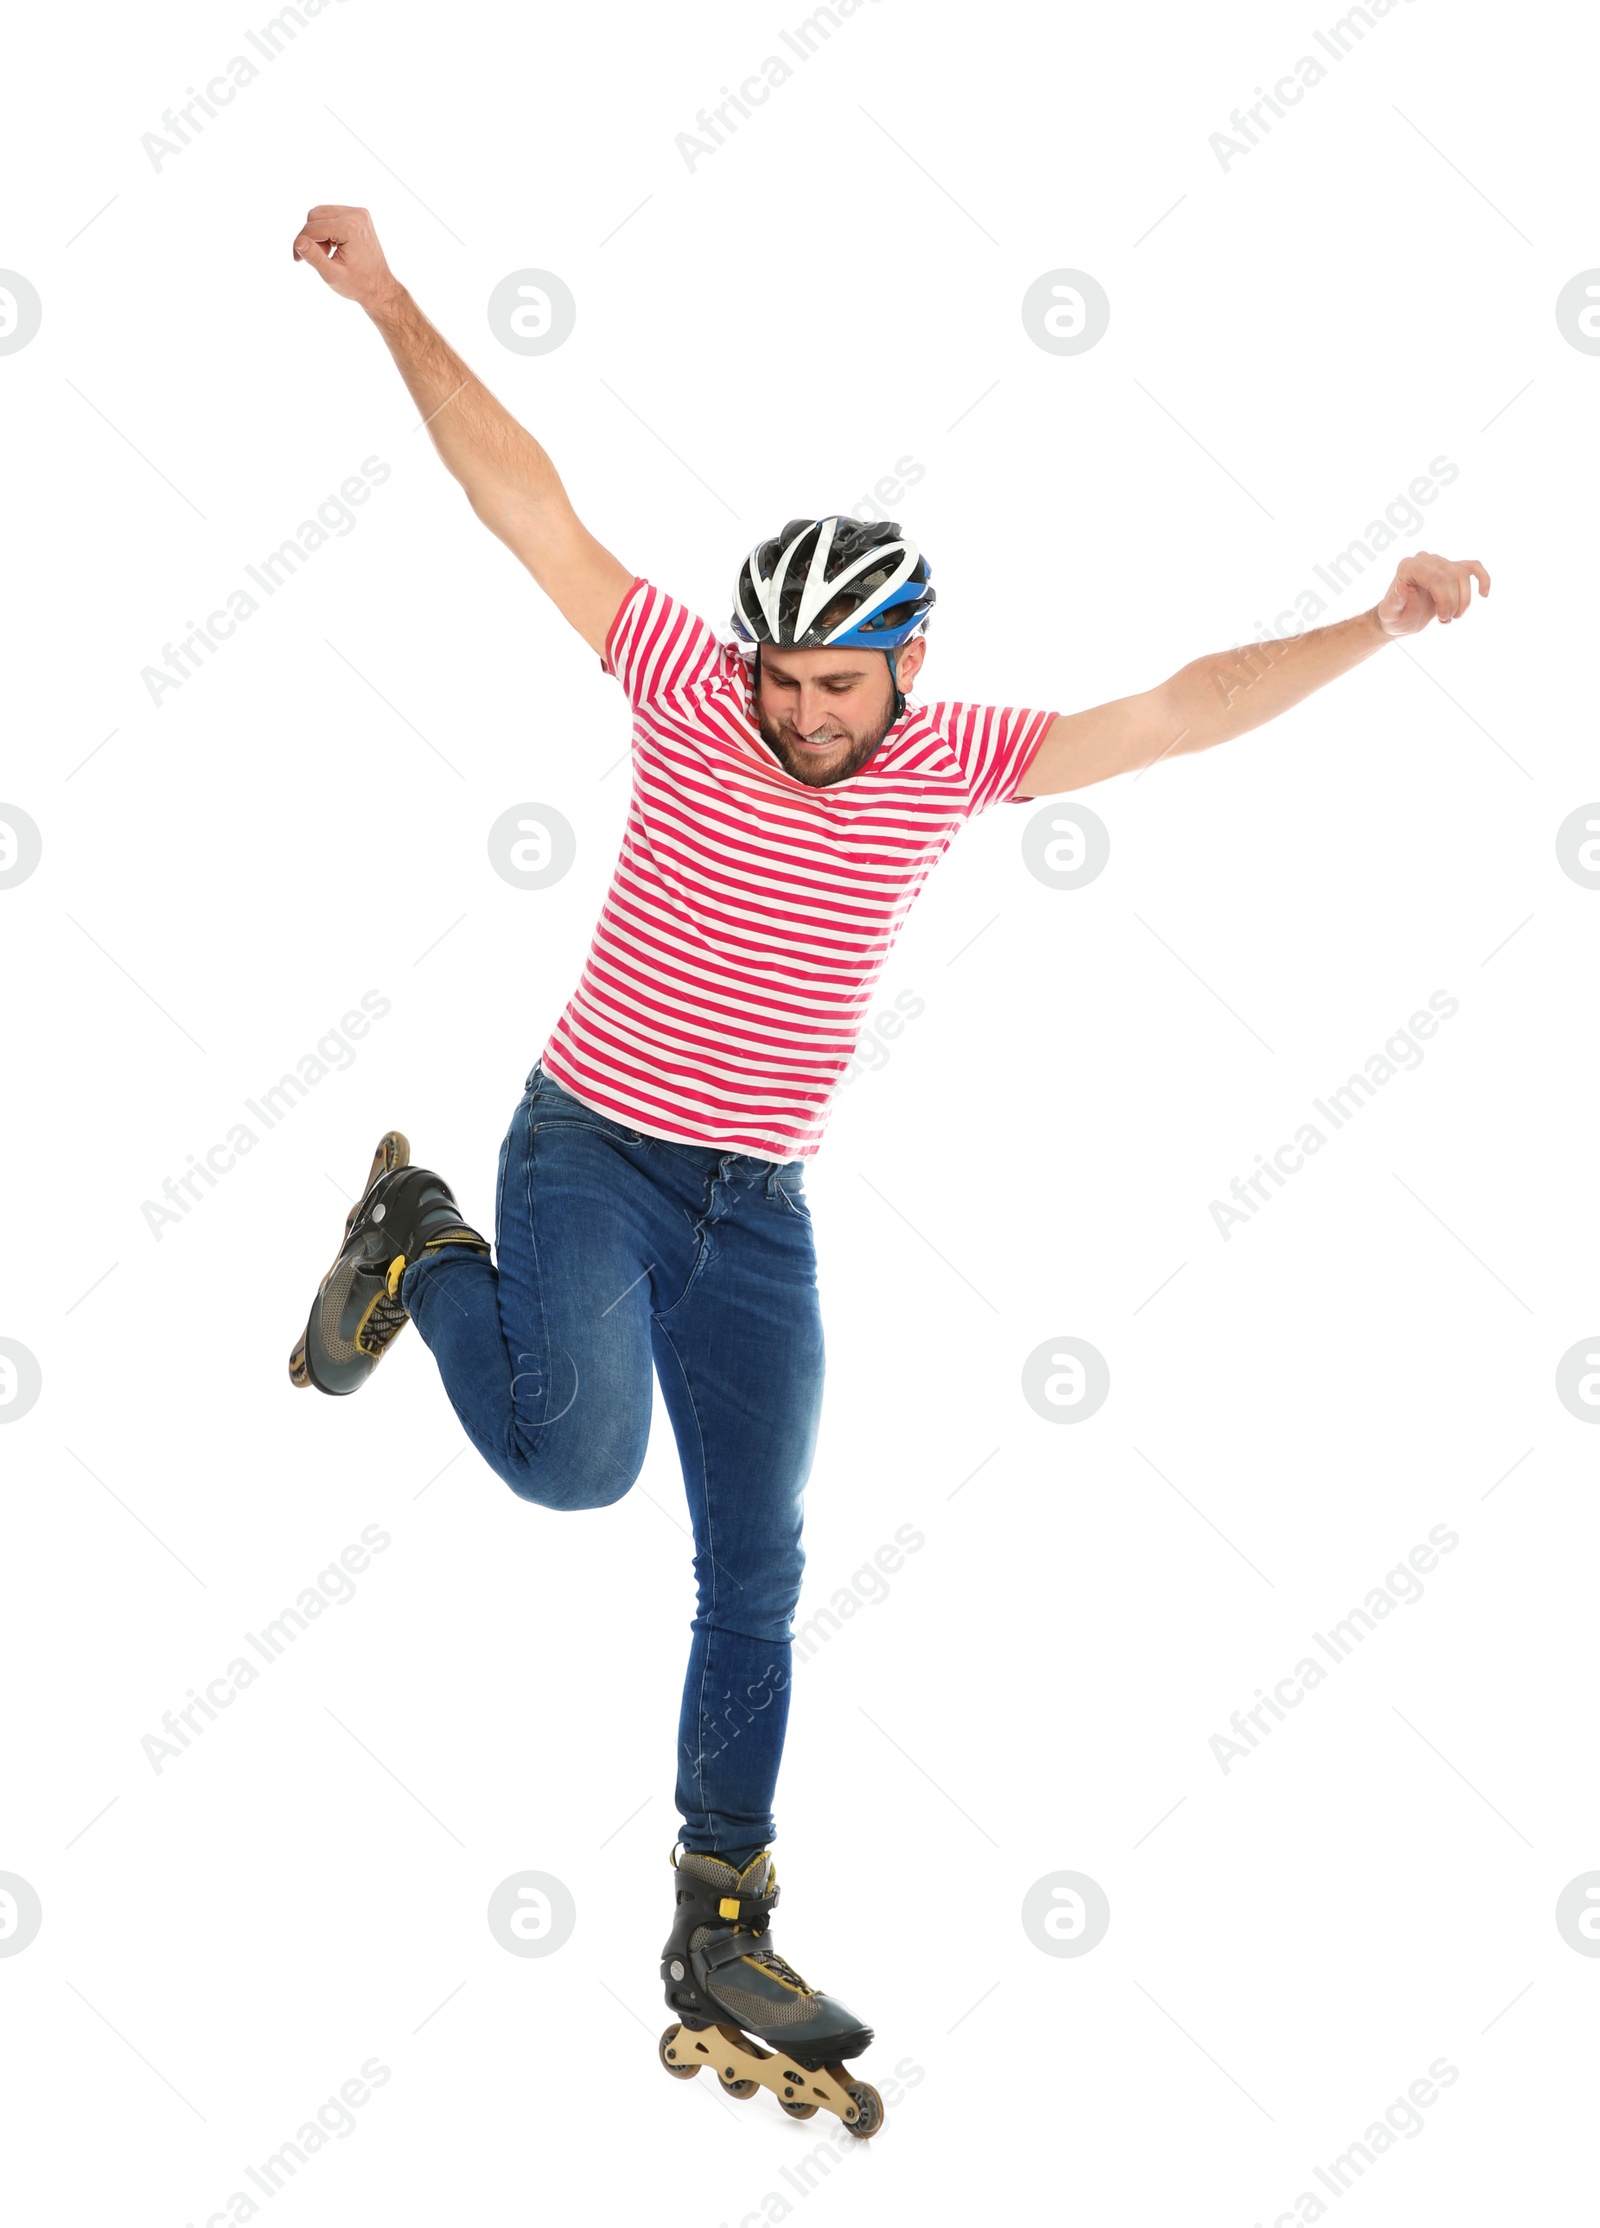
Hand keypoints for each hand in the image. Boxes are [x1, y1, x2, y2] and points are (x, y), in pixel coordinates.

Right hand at [291, 204, 401, 312]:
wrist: (380, 287)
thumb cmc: (358, 285)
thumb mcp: (332, 275)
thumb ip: (314, 257)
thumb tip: (298, 242)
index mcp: (350, 228)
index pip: (312, 228)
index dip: (301, 244)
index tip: (298, 260)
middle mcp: (356, 215)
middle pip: (315, 215)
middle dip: (310, 236)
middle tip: (317, 257)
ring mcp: (359, 213)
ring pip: (321, 213)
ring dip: (318, 233)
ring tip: (327, 252)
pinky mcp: (358, 215)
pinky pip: (331, 215)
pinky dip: (327, 229)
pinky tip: (334, 246)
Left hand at [1374, 550, 1489, 636]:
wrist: (1400, 618)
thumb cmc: (1394, 617)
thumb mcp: (1390, 614)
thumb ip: (1394, 601)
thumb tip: (1401, 588)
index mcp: (1409, 566)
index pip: (1436, 578)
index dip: (1445, 599)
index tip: (1443, 618)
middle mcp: (1424, 559)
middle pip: (1452, 577)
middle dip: (1453, 603)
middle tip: (1446, 620)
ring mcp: (1439, 562)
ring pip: (1463, 575)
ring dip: (1464, 599)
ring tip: (1454, 617)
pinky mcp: (1451, 569)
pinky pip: (1472, 567)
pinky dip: (1482, 578)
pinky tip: (1484, 594)